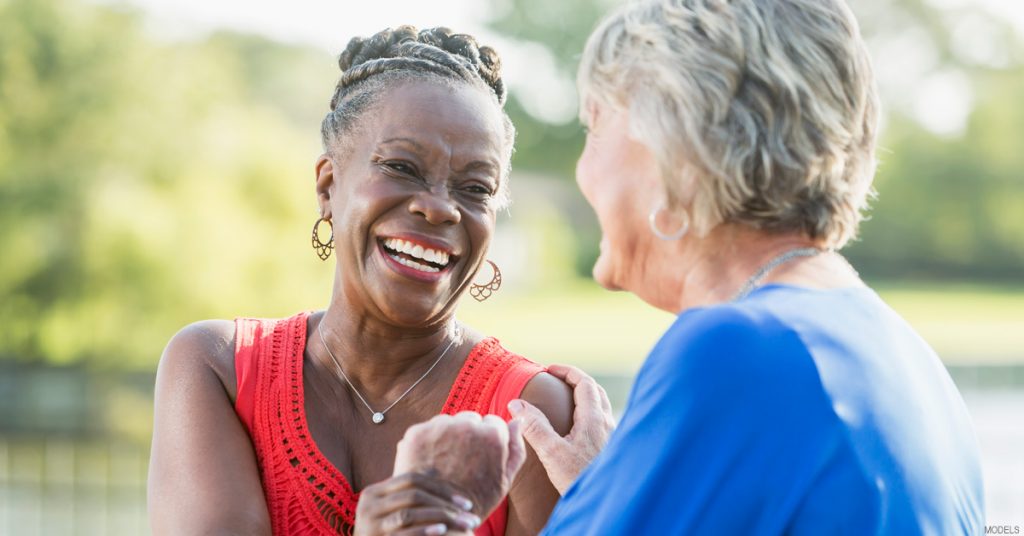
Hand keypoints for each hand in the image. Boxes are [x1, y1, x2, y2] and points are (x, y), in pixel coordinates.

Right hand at [354, 472, 480, 535]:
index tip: (466, 502)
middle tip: (471, 516)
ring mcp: (369, 525)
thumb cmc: (385, 535)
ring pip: (409, 513)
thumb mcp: (393, 511)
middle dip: (446, 504)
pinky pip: (403, 533)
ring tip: (464, 526)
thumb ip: (409, 494)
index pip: (412, 479)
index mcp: (374, 492)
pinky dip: (424, 530)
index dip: (441, 488)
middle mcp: (368, 506)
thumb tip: (434, 470)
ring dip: (441, 517)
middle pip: (414, 494)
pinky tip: (442, 530)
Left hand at [393, 412, 526, 518]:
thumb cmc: (476, 501)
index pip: (493, 422)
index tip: (481, 456)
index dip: (488, 441)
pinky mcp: (417, 432)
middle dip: (468, 434)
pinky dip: (428, 441)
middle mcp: (466, 424)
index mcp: (491, 434)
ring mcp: (439, 427)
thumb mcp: (505, 480)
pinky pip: (427, 429)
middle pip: (470, 419)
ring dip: (448, 435)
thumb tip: (517, 421)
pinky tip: (431, 461)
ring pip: (448, 422)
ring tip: (446, 462)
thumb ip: (515, 448)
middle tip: (463, 460)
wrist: (437, 517)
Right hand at [507, 364, 614, 494]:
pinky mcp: (612, 449)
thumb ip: (535, 427)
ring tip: (566, 400)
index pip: (584, 383)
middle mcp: (608, 424)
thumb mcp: (552, 453)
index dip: (567, 372)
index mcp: (594, 419)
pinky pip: (603, 421)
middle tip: (557, 380)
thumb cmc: (580, 479)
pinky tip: (579, 428)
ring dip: (586, 396)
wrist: (605, 502)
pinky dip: (590, 413)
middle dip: (577, 381)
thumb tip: (516, 404)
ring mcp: (613, 437)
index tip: (550, 369)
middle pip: (596, 391)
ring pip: (601, 406)